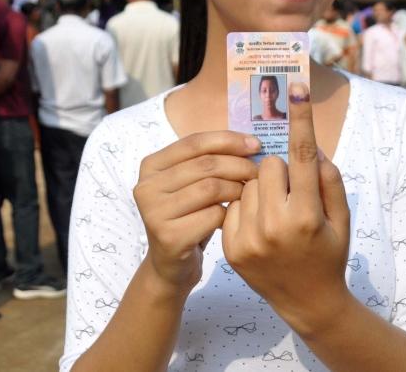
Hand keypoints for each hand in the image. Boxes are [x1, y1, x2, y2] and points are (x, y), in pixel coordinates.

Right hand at [133, 131, 258, 294]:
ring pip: (211, 188)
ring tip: (250, 194)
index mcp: (151, 166)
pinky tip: (236, 218)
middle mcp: (146, 186)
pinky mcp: (168, 236)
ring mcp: (154, 212)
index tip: (255, 144)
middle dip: (239, 165)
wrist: (172, 265)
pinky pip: (213, 215)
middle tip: (260, 172)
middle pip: (205, 164)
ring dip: (238, 189)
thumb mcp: (193, 183)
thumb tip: (251, 142)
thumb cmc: (189, 216)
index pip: (194, 142)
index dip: (228, 140)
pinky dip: (231, 214)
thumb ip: (210, 159)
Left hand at [222, 83, 350, 334]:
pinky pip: (232, 204)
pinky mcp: (231, 247)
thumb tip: (310, 146)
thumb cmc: (330, 254)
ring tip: (274, 215)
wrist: (307, 302)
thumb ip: (329, 179)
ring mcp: (249, 238)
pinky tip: (259, 227)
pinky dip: (245, 208)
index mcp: (308, 215)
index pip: (303, 155)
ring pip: (247, 183)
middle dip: (279, 172)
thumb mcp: (343, 218)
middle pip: (268, 165)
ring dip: (260, 189)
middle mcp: (276, 225)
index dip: (301, 119)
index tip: (298, 87)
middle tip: (290, 194)